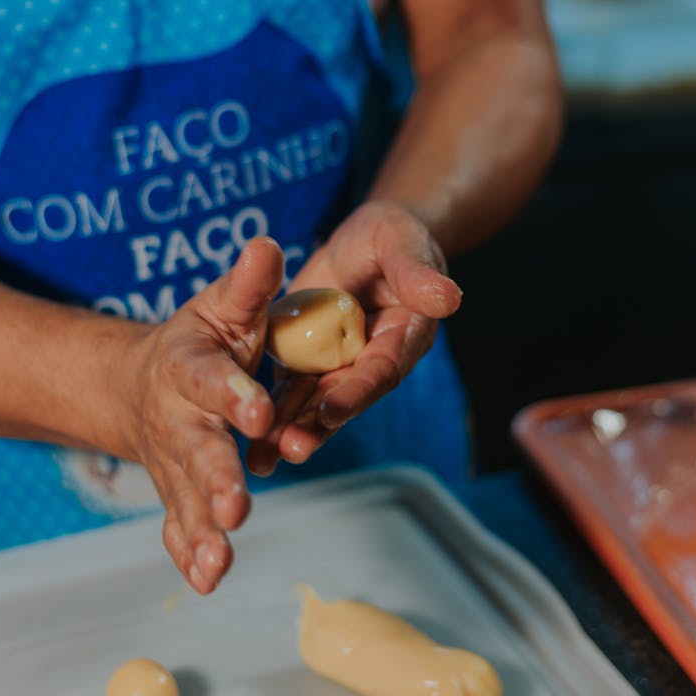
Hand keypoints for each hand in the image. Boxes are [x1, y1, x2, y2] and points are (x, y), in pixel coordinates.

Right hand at [121, 237, 283, 593]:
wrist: (139, 384)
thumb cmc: (198, 342)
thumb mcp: (221, 308)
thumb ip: (248, 286)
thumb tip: (270, 243)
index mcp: (191, 368)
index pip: (212, 381)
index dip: (235, 394)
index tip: (257, 412)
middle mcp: (177, 419)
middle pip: (197, 451)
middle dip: (216, 479)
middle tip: (237, 508)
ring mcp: (173, 462)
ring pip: (185, 498)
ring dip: (201, 531)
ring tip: (217, 563)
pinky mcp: (174, 491)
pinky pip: (176, 524)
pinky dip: (187, 553)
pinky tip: (205, 580)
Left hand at [246, 201, 461, 474]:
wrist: (367, 239)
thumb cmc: (393, 236)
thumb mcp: (404, 245)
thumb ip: (419, 274)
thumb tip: (449, 298)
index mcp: (402, 338)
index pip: (381, 371)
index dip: (358, 392)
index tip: (332, 411)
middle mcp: (371, 360)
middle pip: (344, 399)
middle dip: (318, 426)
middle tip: (291, 449)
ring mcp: (338, 364)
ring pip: (313, 403)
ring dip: (290, 429)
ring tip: (264, 458)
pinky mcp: (309, 360)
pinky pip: (289, 388)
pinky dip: (269, 410)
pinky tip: (247, 438)